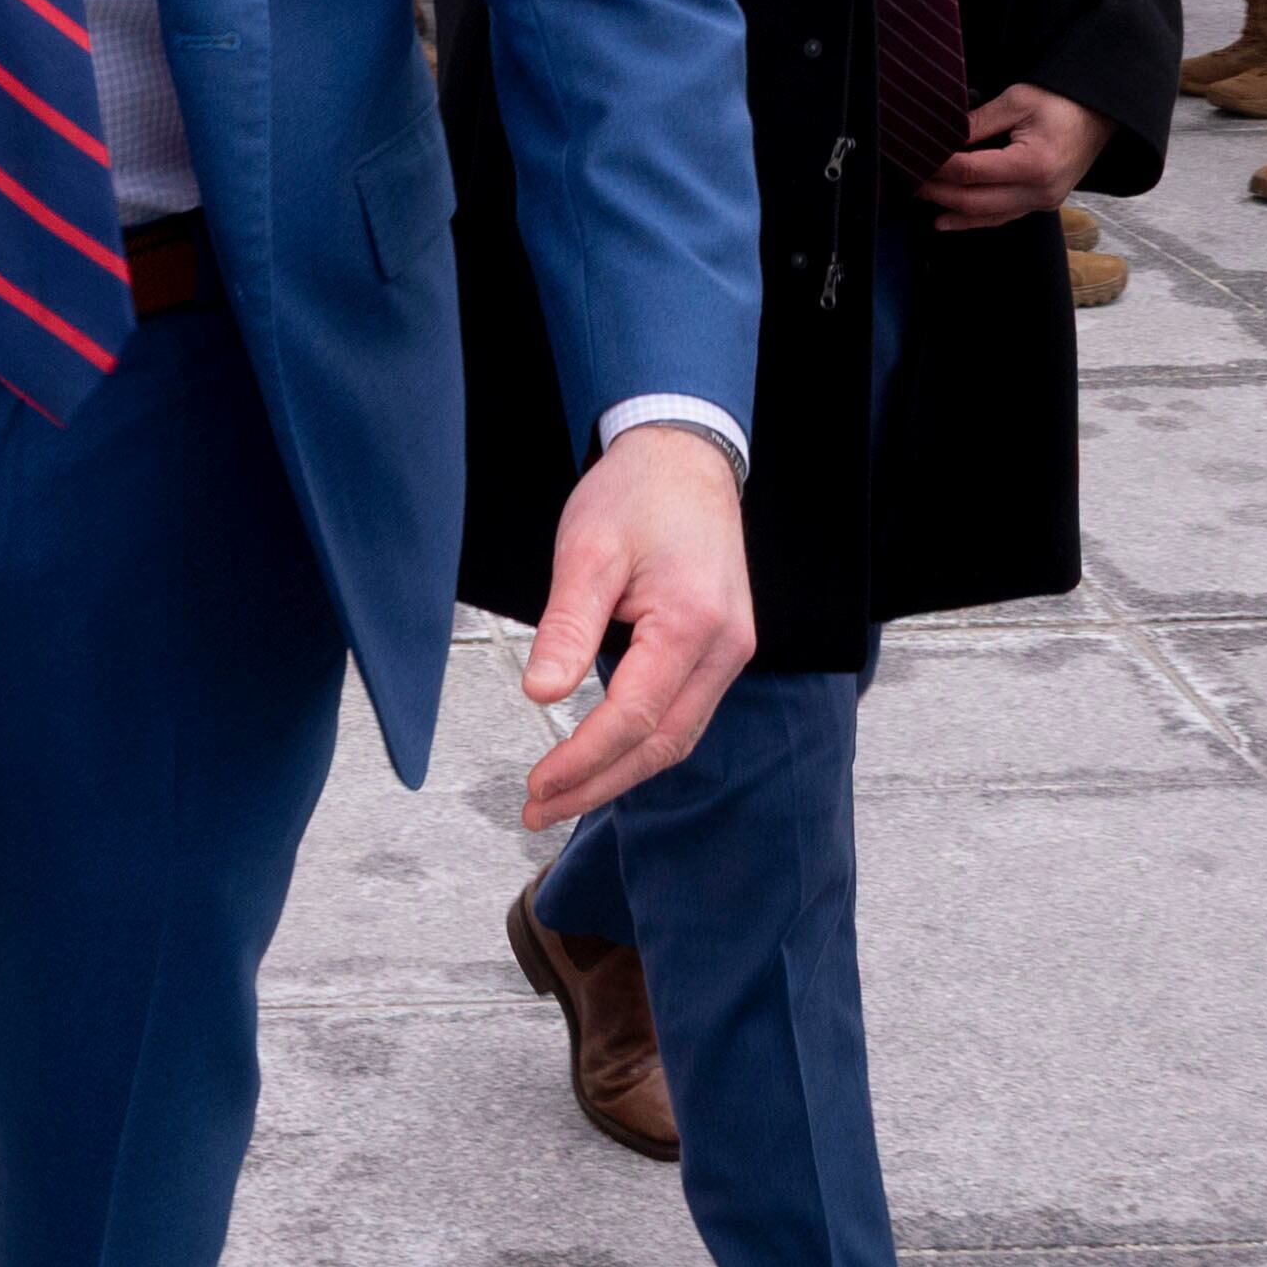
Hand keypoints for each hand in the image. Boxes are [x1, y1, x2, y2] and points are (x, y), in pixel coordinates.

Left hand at [517, 424, 755, 826]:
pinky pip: (683, 713)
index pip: (634, 718)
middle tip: (538, 809)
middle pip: (663, 744)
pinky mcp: (720, 649)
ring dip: (619, 772)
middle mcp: (724, 648)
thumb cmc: (636, 495)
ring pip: (677, 737)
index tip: (536, 786)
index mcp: (692, 624)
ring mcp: (729, 652)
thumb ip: (567, 625)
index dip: (583, 761)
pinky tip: (601, 755)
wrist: (685, 457)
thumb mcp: (586, 550)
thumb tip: (539, 694)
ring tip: (560, 794)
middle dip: (599, 784)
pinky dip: (641, 743)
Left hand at [922, 81, 1111, 230]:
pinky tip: (946, 220)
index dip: (938, 167)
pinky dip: (972, 219)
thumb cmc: (1062, 103)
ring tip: (919, 197)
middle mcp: (1039, 191)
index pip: (971, 171)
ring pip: (985, 215)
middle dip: (937, 191)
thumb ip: (977, 123)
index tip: (914, 157)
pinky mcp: (1042, 204)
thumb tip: (940, 136)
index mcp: (1033, 164)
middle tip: (908, 179)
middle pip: (974, 200)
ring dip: (950, 208)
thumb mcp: (1017, 101)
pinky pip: (1000, 217)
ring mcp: (1042, 202)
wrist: (1099, 117)